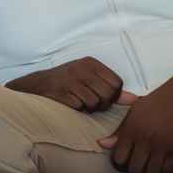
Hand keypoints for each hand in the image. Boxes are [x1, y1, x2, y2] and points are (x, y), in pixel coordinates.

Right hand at [5, 57, 133, 112]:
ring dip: (88, 108)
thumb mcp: (89, 79)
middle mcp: (82, 68)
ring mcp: (70, 79)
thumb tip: (135, 100)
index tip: (101, 97)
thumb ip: (111, 88)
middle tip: (89, 102)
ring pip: (95, 103)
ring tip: (78, 102)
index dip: (112, 96)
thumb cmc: (67, 83)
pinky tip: (69, 103)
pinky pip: (79, 107)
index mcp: (91, 63)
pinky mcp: (61, 91)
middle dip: (101, 104)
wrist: (36, 85)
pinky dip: (76, 109)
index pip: (117, 84)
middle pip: (108, 95)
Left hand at [97, 69, 172, 172]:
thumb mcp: (133, 112)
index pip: (118, 159)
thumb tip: (101, 144)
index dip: (119, 166)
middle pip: (134, 170)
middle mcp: (144, 139)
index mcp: (130, 130)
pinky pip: (168, 172)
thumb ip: (118, 131)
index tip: (122, 166)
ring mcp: (161, 145)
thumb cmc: (156, 102)